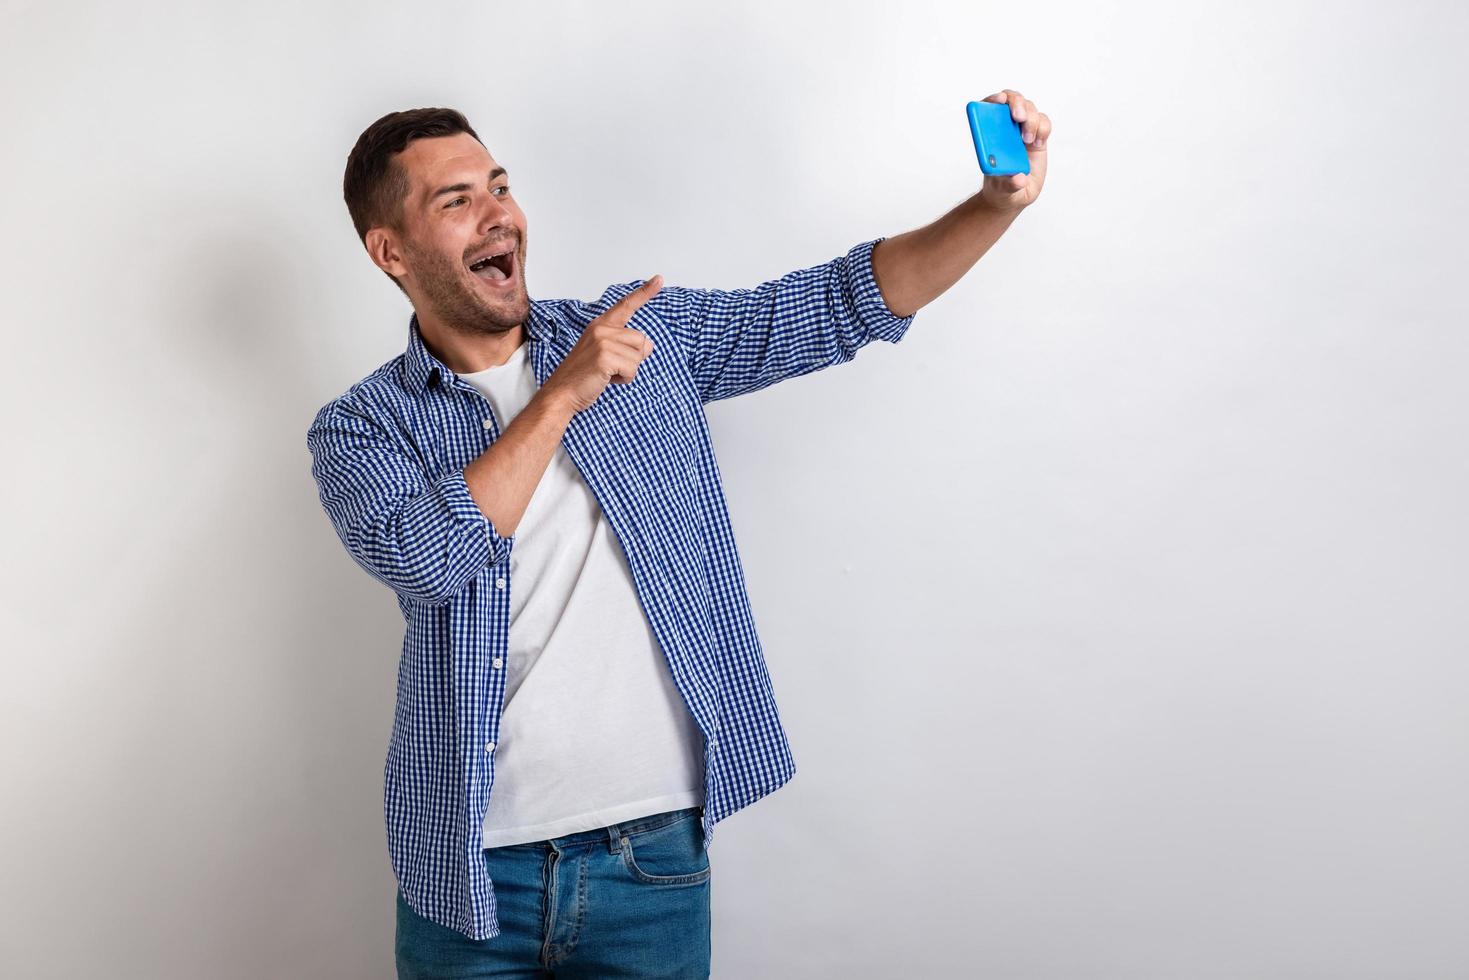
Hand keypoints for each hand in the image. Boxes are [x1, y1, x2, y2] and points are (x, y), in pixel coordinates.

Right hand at [544, 275, 662, 413]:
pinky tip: (606, 379)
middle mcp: (601, 329)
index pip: (626, 305)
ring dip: (628, 370)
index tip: (659, 279)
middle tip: (610, 367)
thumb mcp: (606, 355)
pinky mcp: (605, 357)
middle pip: (641, 340)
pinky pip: (632, 369)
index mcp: (600, 325)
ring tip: (606, 373)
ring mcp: (603, 342)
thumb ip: (626, 346)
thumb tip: (649, 345)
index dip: (644, 293)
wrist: (561, 392)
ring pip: (638, 356)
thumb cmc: (583, 376)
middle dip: (633, 358)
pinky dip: (624, 379)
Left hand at [975, 89, 1050, 212]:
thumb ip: (1008, 183)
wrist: (1014, 194)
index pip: (989, 106)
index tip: (998, 101)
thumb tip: (1019, 178)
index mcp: (989, 133)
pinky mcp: (1038, 136)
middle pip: (1012, 100)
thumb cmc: (1001, 187)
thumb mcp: (1001, 189)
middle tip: (1018, 118)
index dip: (993, 99)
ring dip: (1031, 120)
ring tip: (1028, 141)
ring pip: (1030, 109)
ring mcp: (1022, 130)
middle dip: (1016, 103)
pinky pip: (1044, 123)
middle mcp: (1006, 127)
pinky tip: (1037, 143)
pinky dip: (1042, 129)